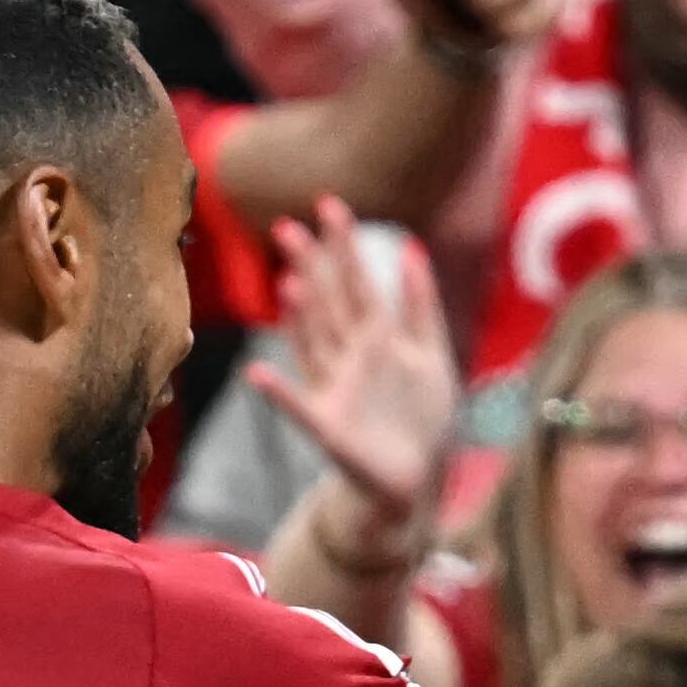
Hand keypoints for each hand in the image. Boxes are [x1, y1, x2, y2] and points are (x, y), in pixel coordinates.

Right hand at [245, 201, 462, 542]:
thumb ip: (420, 305)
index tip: (329, 205)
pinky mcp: (329, 430)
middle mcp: (348, 358)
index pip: (357, 285)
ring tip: (289, 286)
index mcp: (375, 339)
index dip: (345, 248)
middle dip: (311, 269)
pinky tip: (256, 375)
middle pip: (328, 307)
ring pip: (314, 346)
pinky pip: (299, 409)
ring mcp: (335, 391)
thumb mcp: (430, 355)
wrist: (414, 480)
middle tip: (287, 228)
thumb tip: (412, 249)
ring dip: (301, 319)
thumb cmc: (419, 416)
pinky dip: (278, 395)